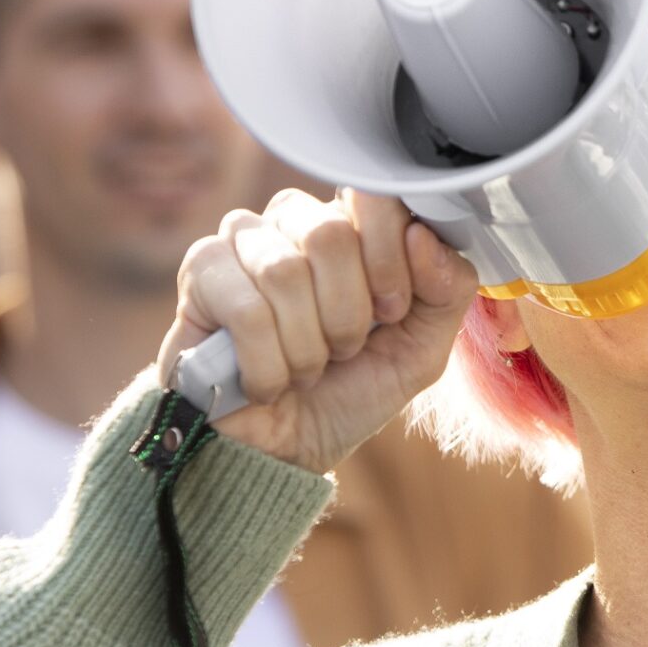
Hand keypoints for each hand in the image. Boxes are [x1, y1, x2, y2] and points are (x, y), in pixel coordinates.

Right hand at [158, 188, 479, 475]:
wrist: (284, 450)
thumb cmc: (349, 391)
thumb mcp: (420, 350)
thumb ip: (446, 291)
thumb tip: (423, 234)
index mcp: (354, 225)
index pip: (377, 197)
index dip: (390, 262)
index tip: (392, 313)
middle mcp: (296, 219)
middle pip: (330, 234)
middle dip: (347, 315)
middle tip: (343, 350)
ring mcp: (243, 240)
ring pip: (285, 273)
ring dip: (306, 347)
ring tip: (304, 369)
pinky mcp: (201, 272)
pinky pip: (245, 309)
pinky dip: (267, 364)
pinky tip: (267, 382)